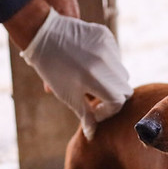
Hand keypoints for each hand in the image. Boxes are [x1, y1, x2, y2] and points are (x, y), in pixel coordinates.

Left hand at [20, 8, 132, 138]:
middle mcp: (106, 62)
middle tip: (96, 98)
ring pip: (122, 72)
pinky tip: (90, 61)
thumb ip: (85, 115)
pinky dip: (108, 63)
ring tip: (92, 80)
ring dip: (112, 80)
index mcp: (96, 79)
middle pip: (125, 88)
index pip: (118, 102)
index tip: (94, 111)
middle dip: (113, 97)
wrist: (42, 34)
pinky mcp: (105, 35)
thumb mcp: (67, 95)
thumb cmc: (52, 69)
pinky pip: (115, 56)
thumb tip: (92, 134)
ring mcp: (107, 46)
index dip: (108, 110)